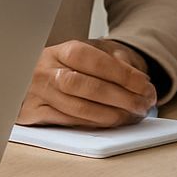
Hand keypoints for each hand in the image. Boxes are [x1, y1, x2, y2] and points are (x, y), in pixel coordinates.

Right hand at [18, 39, 155, 127]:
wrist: (34, 75)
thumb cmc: (69, 66)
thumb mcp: (91, 53)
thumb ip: (115, 60)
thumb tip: (137, 79)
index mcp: (61, 51)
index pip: (95, 61)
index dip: (123, 74)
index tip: (145, 85)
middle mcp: (45, 71)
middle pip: (87, 86)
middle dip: (121, 97)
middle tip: (143, 104)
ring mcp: (36, 93)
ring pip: (77, 108)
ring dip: (110, 115)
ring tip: (131, 116)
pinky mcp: (31, 113)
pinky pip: (67, 123)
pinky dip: (92, 125)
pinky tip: (110, 123)